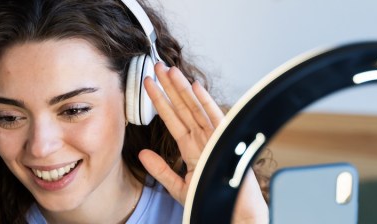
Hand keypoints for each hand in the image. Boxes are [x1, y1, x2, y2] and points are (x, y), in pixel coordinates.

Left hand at [137, 63, 268, 221]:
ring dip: (183, 88)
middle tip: (156, 66)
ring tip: (169, 71)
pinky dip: (206, 102)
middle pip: (182, 107)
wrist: (234, 212)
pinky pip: (215, 118)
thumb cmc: (210, 199)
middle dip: (169, 86)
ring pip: (195, 108)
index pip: (171, 118)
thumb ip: (160, 170)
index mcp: (191, 147)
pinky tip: (195, 86)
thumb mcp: (178, 186)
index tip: (148, 84)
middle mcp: (202, 138)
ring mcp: (214, 138)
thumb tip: (142, 154)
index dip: (159, 100)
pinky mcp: (225, 141)